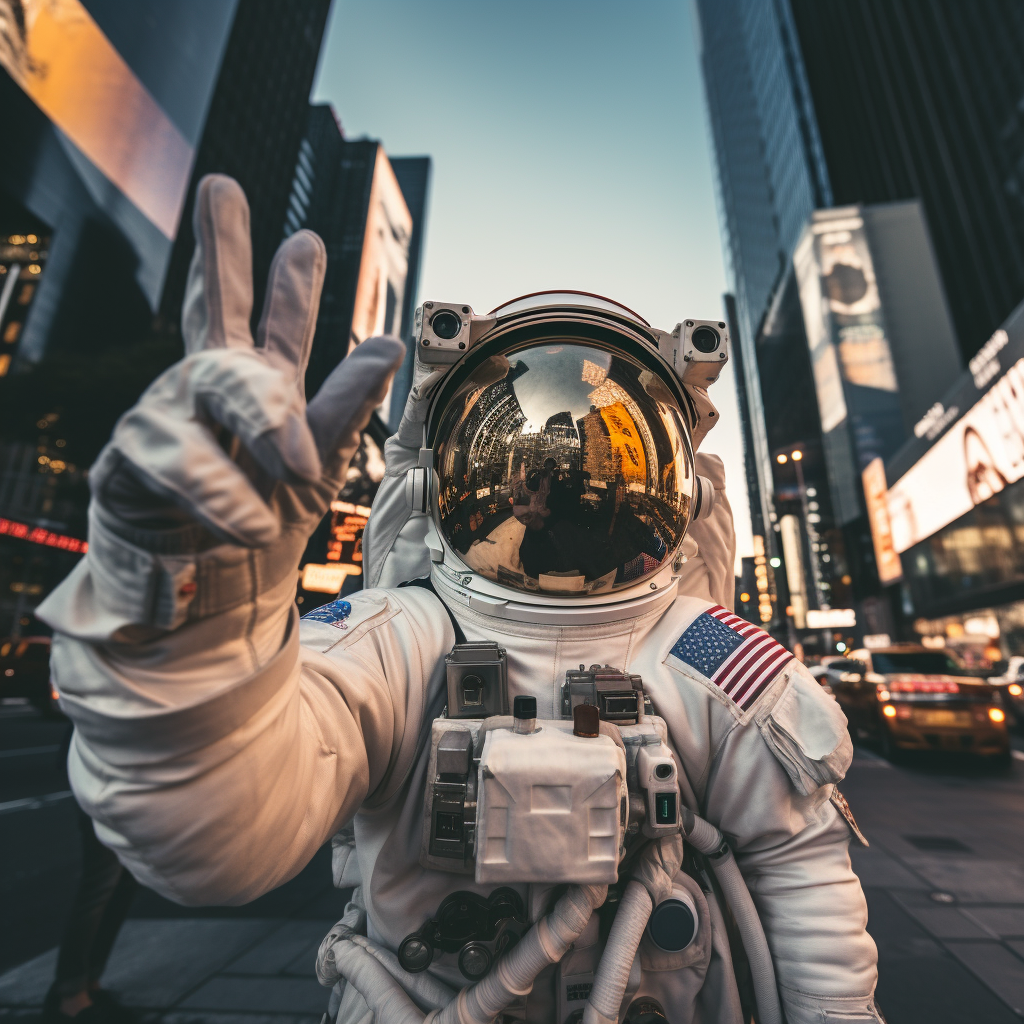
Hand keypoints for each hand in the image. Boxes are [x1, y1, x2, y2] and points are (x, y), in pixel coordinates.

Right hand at [78, 175, 402, 630]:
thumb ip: (344, 404)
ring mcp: (169, 415)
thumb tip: (388, 341)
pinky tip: (247, 515)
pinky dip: (222, 488)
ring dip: (261, 422)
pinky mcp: (134, 459)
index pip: (269, 326)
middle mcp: (210, 388)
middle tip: (222, 187)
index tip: (304, 240)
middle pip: (212, 311)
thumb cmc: (262, 517)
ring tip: (297, 468)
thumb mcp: (316, 464)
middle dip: (220, 250)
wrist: (207, 589)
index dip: (285, 283)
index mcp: (260, 386)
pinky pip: (182, 460)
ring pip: (213, 390)